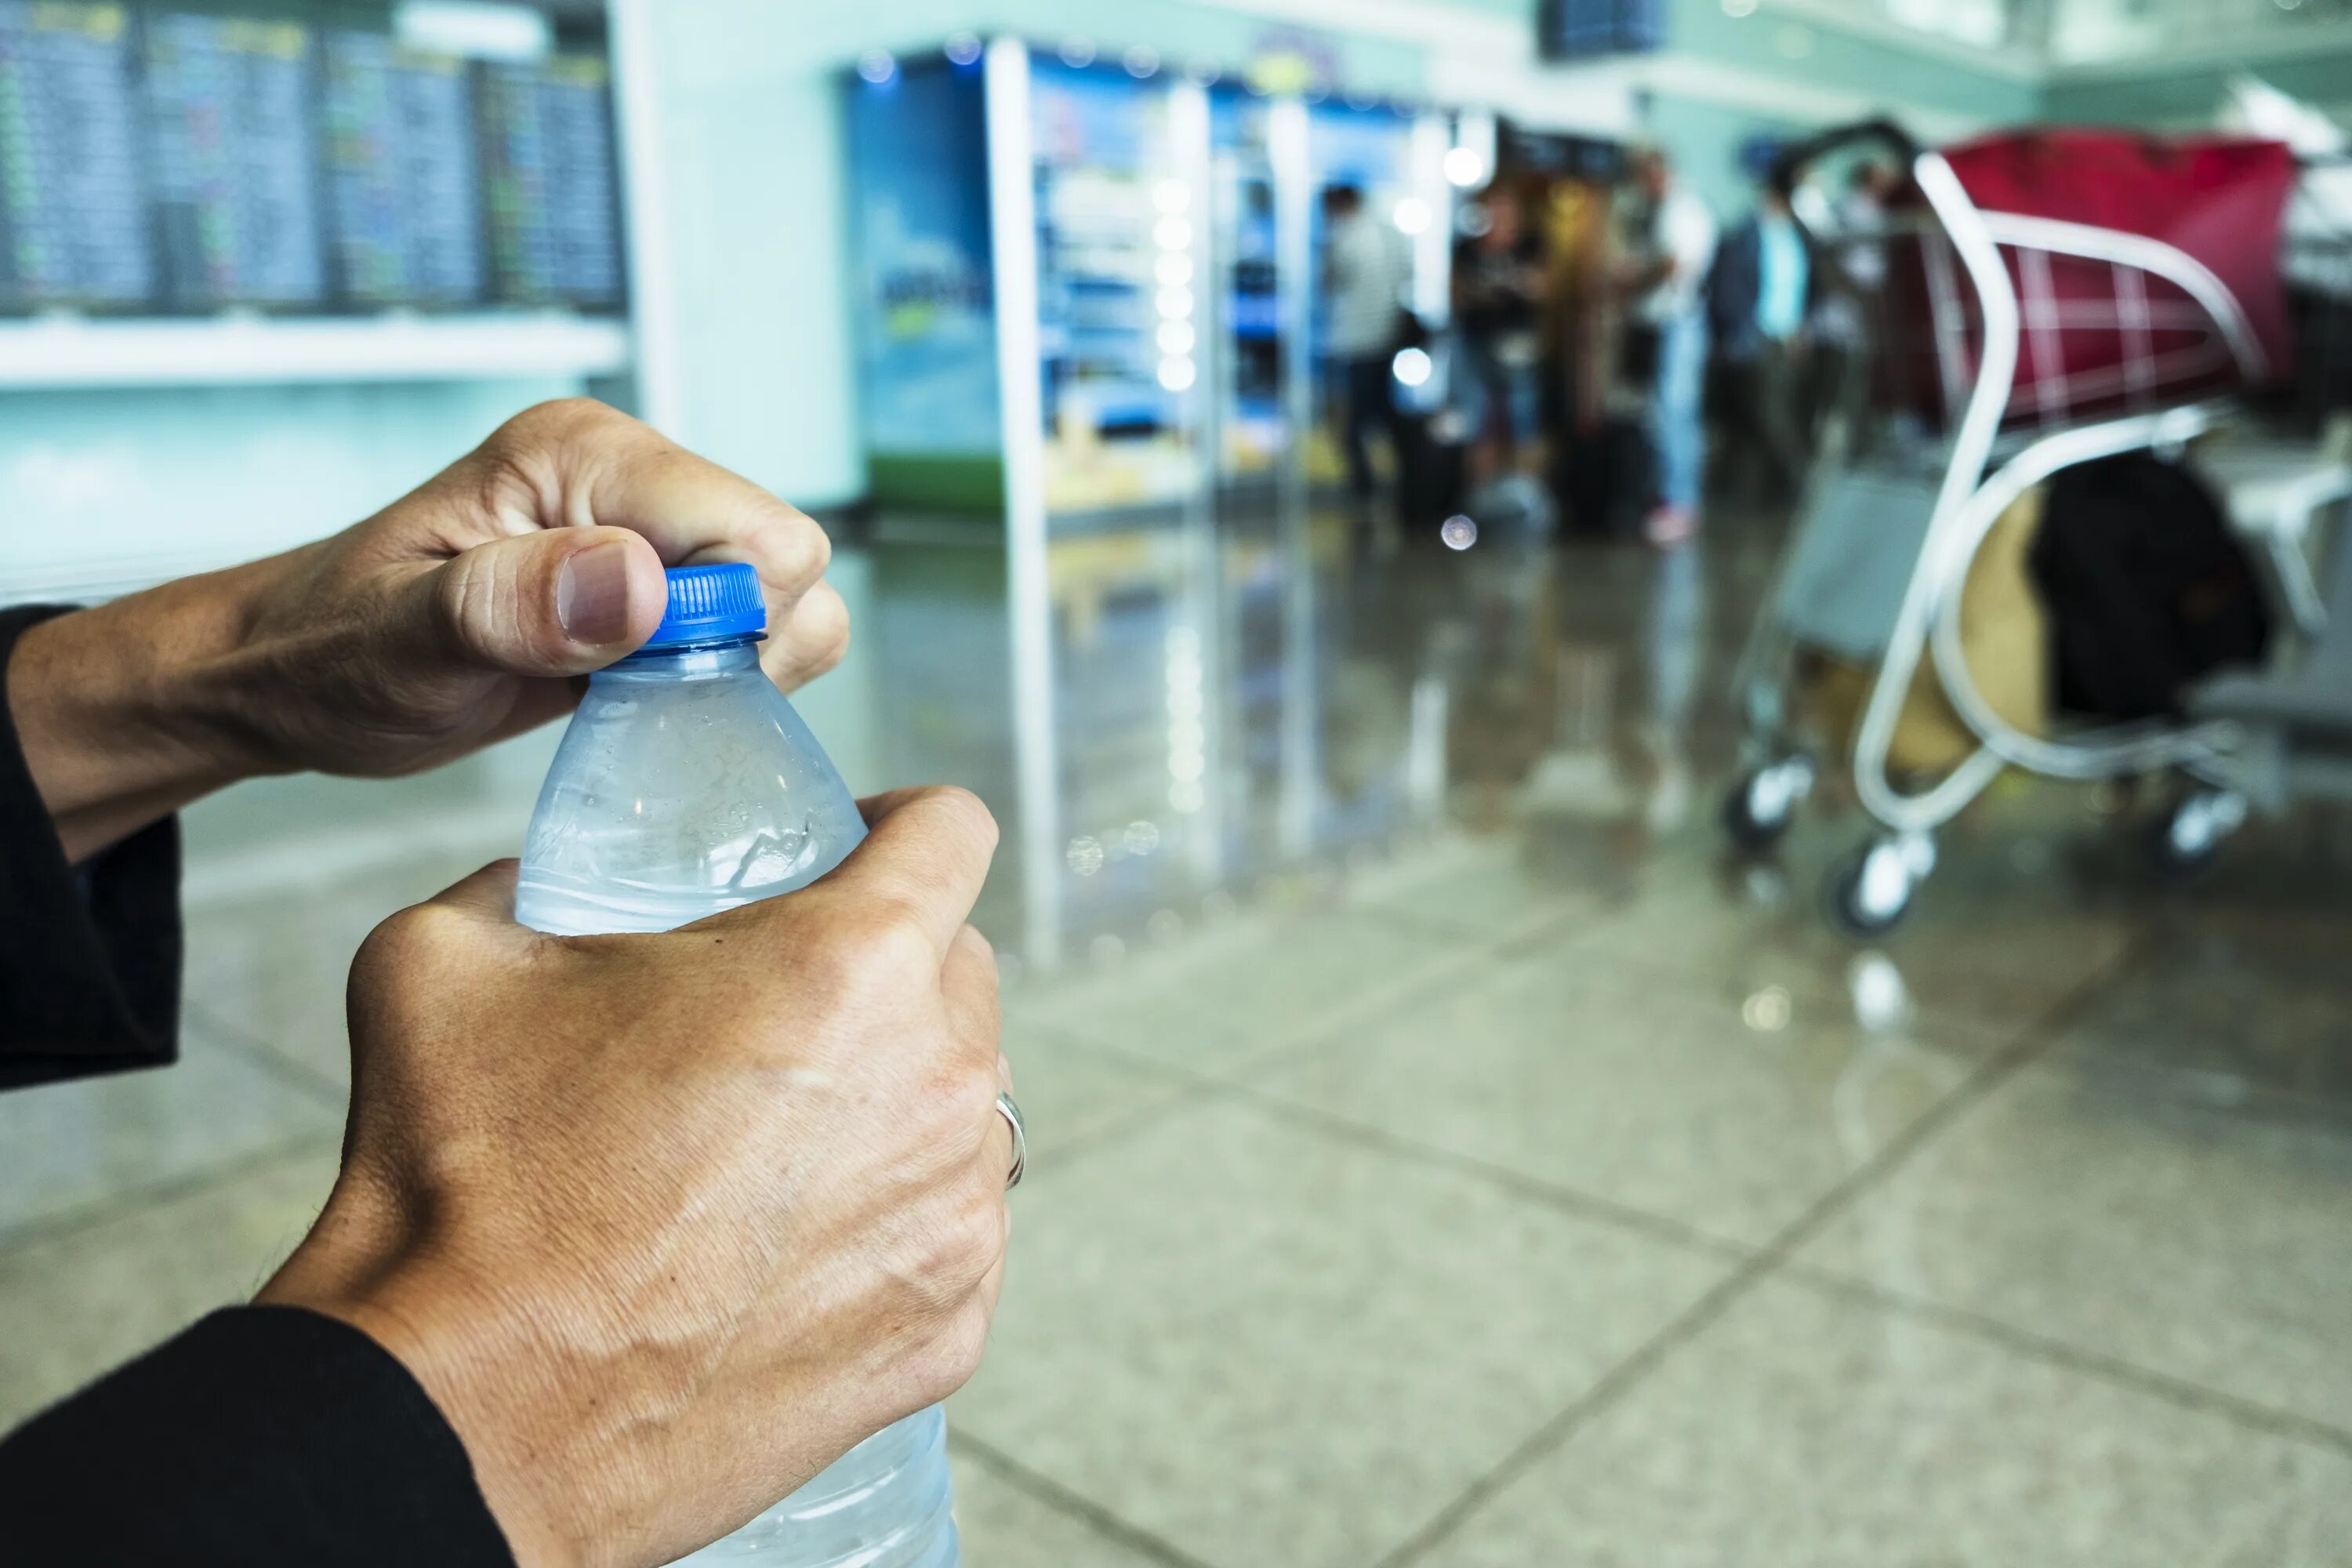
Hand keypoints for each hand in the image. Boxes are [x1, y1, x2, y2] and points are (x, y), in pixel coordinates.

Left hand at [8, 399, 846, 859]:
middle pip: (788, 563)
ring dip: (729, 672)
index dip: (725, 622)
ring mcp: (649, 527)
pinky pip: (755, 635)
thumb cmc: (324, 654)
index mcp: (581, 454)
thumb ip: (513, 605)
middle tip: (620, 691)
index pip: (755, 531)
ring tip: (619, 695)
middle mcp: (631, 474)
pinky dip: (716, 684)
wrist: (291, 674)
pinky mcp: (658, 582)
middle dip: (734, 649)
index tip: (633, 673)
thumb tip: (641, 587)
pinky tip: (626, 699)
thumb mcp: (397, 642)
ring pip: (789, 602)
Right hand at [260, 787, 1012, 1567]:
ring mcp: (956, 1219)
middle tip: (781, 1007)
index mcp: (851, 965)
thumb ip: (513, 886)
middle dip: (889, 967)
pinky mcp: (949, 1330)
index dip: (901, 820)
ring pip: (968, 1107)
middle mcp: (937, 1085)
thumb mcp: (445, 964)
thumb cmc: (459, 1190)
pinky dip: (892, 1218)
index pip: (954, 829)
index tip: (858, 847)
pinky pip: (952, 1230)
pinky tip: (790, 1240)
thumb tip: (530, 881)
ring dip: (896, 1097)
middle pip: (965, 973)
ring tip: (778, 1138)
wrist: (459, 1417)